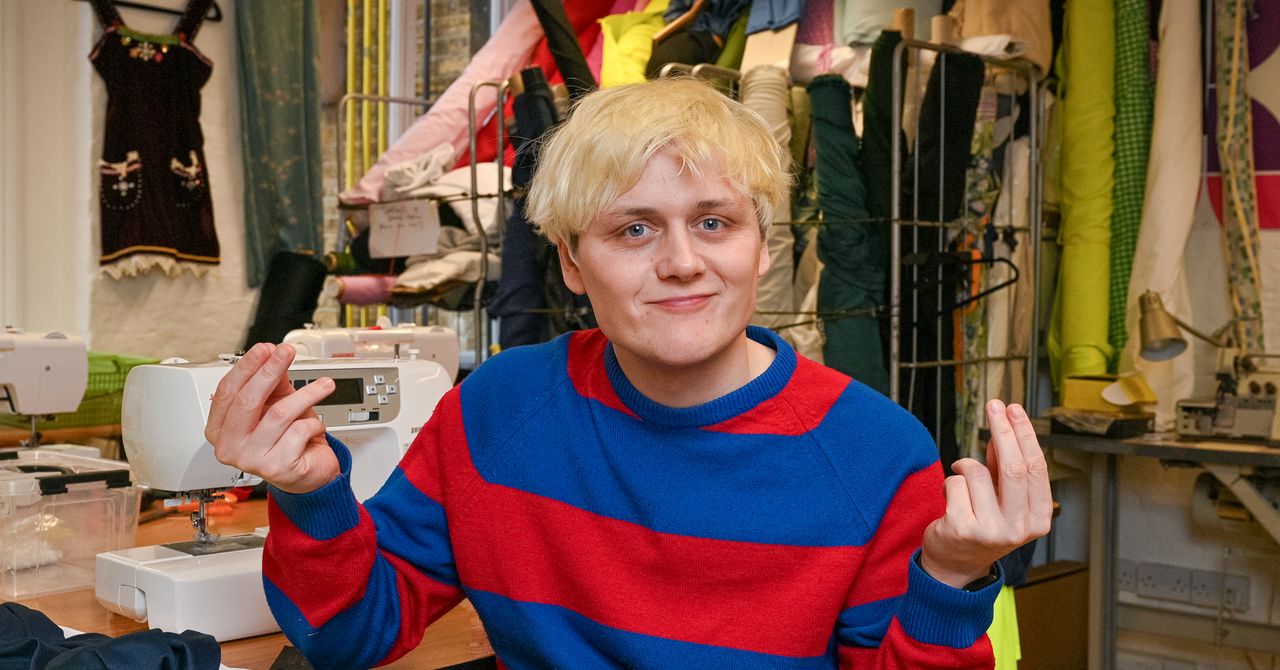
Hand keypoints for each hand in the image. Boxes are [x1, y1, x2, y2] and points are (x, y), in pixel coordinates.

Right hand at [204, 342, 339, 494]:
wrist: (309, 472)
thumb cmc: (289, 438)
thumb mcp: (277, 403)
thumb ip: (272, 381)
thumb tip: (272, 354)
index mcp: (219, 429)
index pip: (228, 391)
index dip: (247, 367)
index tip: (265, 348)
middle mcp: (229, 446)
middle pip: (248, 401)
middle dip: (269, 371)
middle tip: (287, 352)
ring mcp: (251, 460)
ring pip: (279, 414)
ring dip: (306, 395)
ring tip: (324, 385)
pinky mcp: (277, 468)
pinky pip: (299, 432)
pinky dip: (314, 423)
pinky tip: (317, 425)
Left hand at [920, 399, 1052, 587]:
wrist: (956, 565)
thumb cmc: (982, 523)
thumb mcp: (1002, 496)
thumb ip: (1004, 466)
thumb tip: (1004, 427)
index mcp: (1039, 519)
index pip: (1036, 467)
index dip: (1024, 434)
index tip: (1014, 409)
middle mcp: (1020, 528)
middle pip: (1013, 467)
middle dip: (1003, 430)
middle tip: (995, 405)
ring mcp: (991, 531)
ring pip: (977, 473)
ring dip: (965, 466)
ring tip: (962, 480)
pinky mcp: (963, 529)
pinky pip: (955, 483)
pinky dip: (949, 483)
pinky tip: (950, 499)